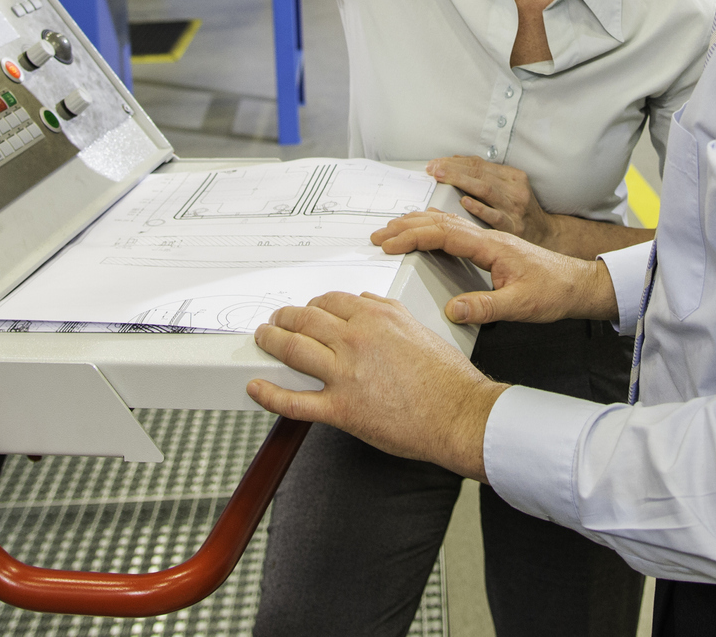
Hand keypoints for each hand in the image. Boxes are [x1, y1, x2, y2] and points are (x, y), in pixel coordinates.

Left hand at [249, 291, 505, 477]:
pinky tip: (256, 387)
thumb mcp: (419, 327)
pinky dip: (270, 394)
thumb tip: (368, 301)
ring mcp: (345, 374)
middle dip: (284, 317)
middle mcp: (355, 339)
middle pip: (304, 319)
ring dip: (271, 341)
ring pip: (293, 349)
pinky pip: (295, 401)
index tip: (306, 310)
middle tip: (276, 320)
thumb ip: (389, 311)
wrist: (459, 414)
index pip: (329, 301)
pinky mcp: (341, 409)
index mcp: (375, 317)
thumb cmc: (447, 377)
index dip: (312, 305)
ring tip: (263, 339)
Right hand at [371, 210, 615, 324]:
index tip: (389, 244)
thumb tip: (453, 309)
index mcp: (491, 246)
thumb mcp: (520, 306)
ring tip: (392, 230)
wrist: (579, 285)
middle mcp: (488, 237)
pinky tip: (427, 233)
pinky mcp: (492, 247)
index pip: (443, 233)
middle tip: (378, 236)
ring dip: (417, 224)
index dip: (413, 237)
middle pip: (439, 222)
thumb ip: (486, 307)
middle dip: (405, 227)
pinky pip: (456, 229)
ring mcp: (489, 240)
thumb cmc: (554, 292)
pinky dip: (433, 227)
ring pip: (446, 222)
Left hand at [426, 155, 556, 246]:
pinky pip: (494, 216)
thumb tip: (456, 161)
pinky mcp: (514, 227)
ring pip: (485, 189)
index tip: (435, 163)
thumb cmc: (522, 212)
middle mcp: (515, 189)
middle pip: (480, 173)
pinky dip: (479, 207)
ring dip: (460, 181)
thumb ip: (486, 176)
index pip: (479, 164)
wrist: (548, 235)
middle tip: (433, 168)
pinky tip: (465, 202)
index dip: (455, 162)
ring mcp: (515, 208)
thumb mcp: (509, 188)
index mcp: (513, 176)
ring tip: (441, 177)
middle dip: (453, 169)